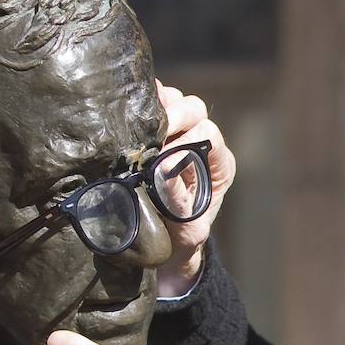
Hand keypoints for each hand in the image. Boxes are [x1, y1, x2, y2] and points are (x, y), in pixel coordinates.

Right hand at [154, 81, 235, 296]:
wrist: (167, 244)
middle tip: (156, 128)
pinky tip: (126, 110)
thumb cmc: (181, 236)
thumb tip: (163, 168)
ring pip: (173, 100)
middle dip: (175, 114)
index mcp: (219, 164)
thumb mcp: (186, 228)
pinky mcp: (156, 132)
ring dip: (156, 106)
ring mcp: (178, 133)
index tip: (166, 154)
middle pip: (195, 109)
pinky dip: (140, 104)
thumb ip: (179, 202)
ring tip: (138, 120)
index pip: (210, 135)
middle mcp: (202, 143)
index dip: (189, 139)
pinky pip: (151, 105)